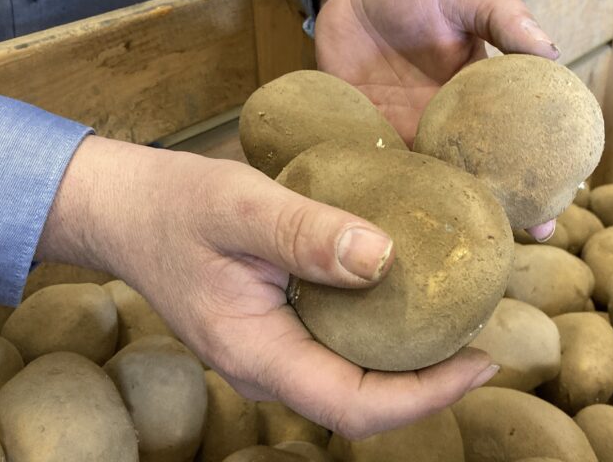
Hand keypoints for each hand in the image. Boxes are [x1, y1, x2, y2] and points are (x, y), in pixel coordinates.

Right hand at [37, 136, 497, 438]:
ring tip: (461, 318)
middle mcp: (268, 368)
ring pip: (353, 379)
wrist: (126, 209)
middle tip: (485, 336)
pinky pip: (339, 349)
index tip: (481, 359)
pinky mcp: (277, 331)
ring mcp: (272, 354)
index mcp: (257, 354)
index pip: (355, 407)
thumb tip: (385, 259)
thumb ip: (306, 233)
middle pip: (364, 404)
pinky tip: (409, 294)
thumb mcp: (240, 205)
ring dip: (410, 361)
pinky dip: (382, 332)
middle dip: (430, 384)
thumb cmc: (176, 205)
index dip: (426, 395)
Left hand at [316, 0, 559, 241]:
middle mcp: (449, 124)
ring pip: (434, 183)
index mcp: (481, 96)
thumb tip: (552, 51)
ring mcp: (409, 133)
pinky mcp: (367, 135)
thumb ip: (504, 18)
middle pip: (482, 174)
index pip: (519, 140)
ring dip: (447, 213)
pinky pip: (382, 170)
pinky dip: (391, 194)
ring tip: (462, 248)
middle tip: (526, 241)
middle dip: (504, 209)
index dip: (541, 172)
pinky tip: (397, 225)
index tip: (561, 205)